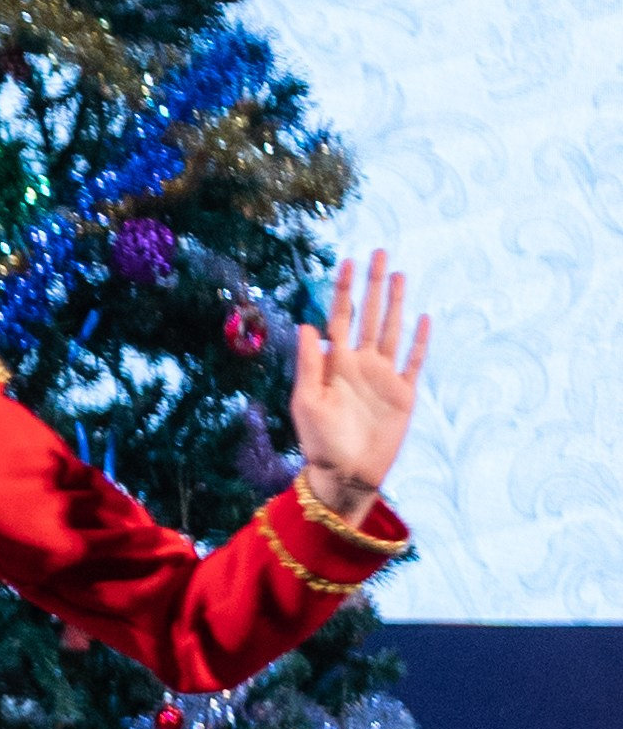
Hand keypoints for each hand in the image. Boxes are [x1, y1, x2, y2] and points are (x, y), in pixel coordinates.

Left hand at [289, 254, 428, 515]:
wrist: (346, 476)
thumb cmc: (320, 443)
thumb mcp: (308, 402)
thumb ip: (309, 364)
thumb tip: (306, 325)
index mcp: (335, 364)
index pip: (340, 317)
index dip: (344, 289)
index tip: (346, 260)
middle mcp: (360, 364)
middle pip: (369, 315)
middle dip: (373, 284)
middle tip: (379, 252)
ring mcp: (383, 378)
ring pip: (392, 331)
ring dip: (395, 303)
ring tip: (400, 274)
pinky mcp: (404, 395)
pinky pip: (414, 362)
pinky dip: (419, 341)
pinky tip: (422, 318)